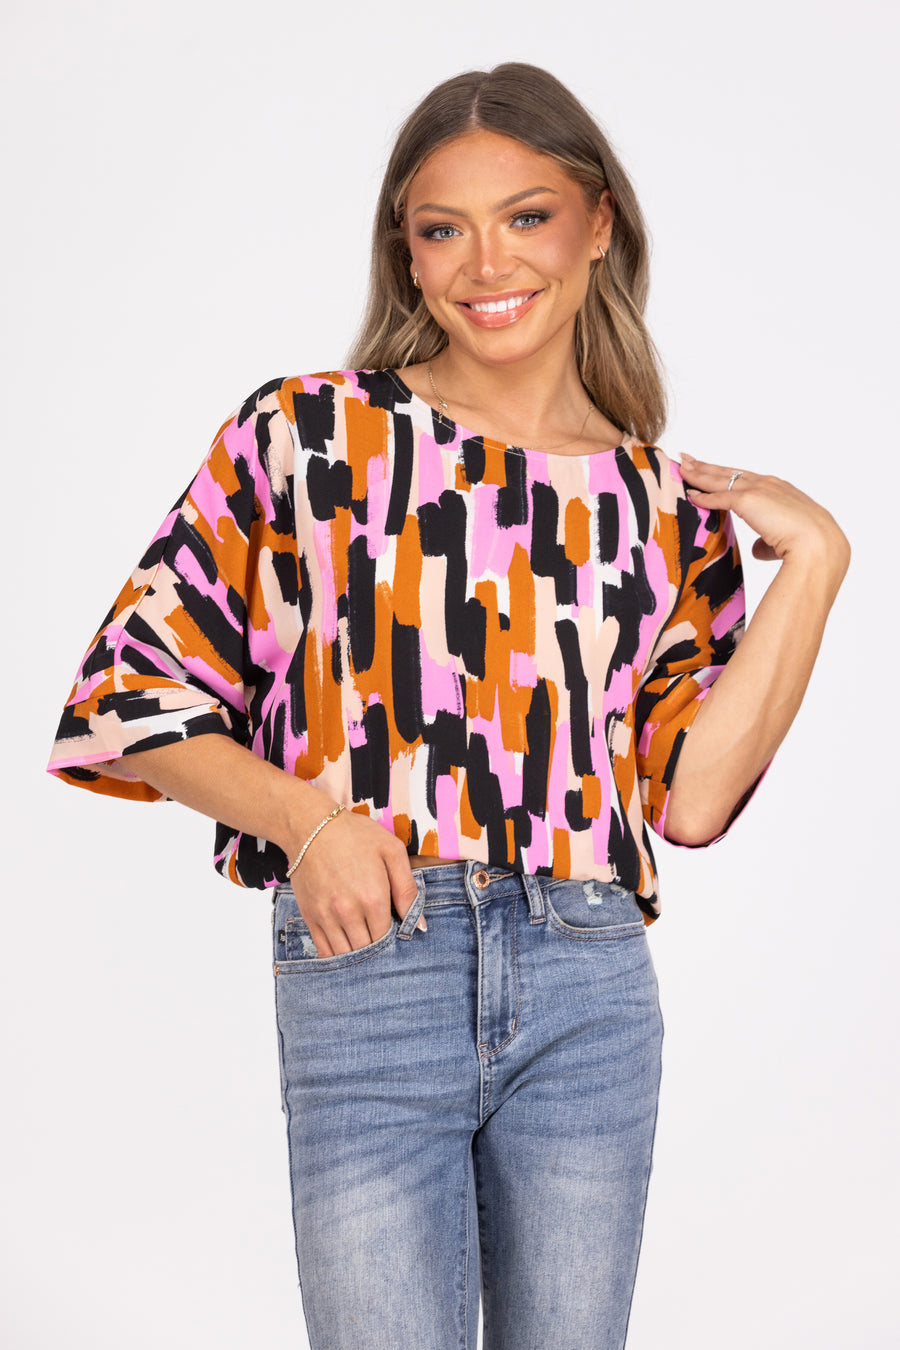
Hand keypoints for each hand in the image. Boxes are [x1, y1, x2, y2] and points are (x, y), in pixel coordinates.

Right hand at [288, 807, 423, 956]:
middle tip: (380, 937)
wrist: (311, 826)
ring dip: (357, 955)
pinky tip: (345, 947)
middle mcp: (349, 912)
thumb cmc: (356, 836)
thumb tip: (420, 926)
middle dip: (377, 949)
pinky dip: (336, 955)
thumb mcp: (392, 852)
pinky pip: (324, 950)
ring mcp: (326, 916)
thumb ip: (408, 890)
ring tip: (364, 942)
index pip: (388, 938)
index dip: (394, 939)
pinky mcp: (310, 916)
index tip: (394, 930)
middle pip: (368, 949)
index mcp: (373, 898)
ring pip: (346, 954)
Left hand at [680, 454, 849, 592]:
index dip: (727, 475)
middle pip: (729, 472)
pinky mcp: (748, 501)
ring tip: (682, 467)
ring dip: (699, 473)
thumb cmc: (809, 546)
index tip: (713, 471)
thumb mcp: (785, 541)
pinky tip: (690, 494)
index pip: (746, 478)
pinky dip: (703, 496)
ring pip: (721, 479)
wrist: (818, 545)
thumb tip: (757, 549)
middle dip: (707, 466)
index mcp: (780, 490)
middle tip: (688, 459)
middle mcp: (768, 484)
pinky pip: (718, 497)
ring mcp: (758, 490)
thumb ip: (767, 542)